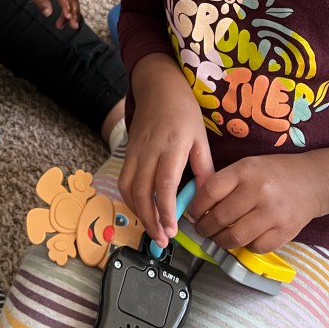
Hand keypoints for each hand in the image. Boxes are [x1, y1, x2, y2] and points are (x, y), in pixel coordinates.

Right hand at [118, 54, 213, 249]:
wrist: (158, 87)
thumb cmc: (183, 111)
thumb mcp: (201, 138)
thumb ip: (203, 170)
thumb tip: (204, 200)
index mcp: (171, 146)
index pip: (164, 184)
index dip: (166, 210)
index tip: (172, 230)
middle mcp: (148, 150)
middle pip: (142, 191)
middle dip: (150, 220)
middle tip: (162, 240)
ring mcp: (134, 151)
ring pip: (128, 188)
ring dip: (138, 212)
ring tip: (152, 229)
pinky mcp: (127, 151)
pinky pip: (124, 180)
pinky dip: (130, 199)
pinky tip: (142, 208)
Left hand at [186, 153, 328, 253]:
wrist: (312, 181)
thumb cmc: (273, 173)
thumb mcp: (247, 166)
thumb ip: (225, 182)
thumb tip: (199, 205)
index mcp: (245, 170)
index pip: (211, 191)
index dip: (196, 206)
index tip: (191, 214)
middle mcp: (258, 191)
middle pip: (221, 217)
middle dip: (205, 227)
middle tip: (201, 229)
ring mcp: (273, 213)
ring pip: (236, 236)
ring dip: (221, 241)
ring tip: (217, 238)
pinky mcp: (285, 232)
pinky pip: (256, 247)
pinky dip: (245, 247)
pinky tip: (243, 239)